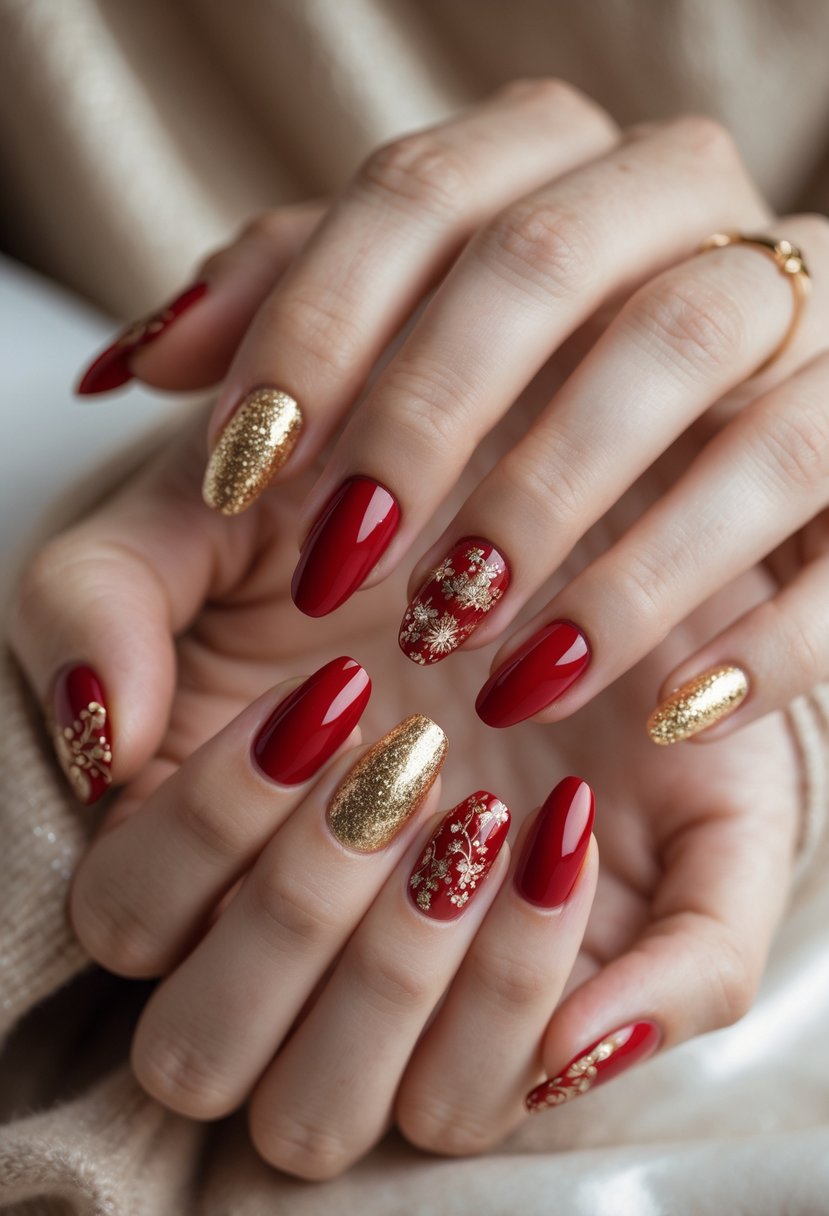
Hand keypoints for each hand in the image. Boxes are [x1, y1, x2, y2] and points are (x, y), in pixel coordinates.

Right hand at [10, 410, 800, 1177]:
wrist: (535, 523)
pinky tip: (565, 839)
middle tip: (412, 758)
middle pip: (203, 1054)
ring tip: (492, 809)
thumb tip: (99, 735)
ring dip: (403, 977)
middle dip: (303, 910)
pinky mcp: (501, 1016)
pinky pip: (477, 1098)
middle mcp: (266, 948)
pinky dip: (527, 995)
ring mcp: (381, 1001)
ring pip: (322, 1114)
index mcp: (181, 847)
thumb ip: (99, 598)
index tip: (333, 692)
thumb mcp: (213, 514)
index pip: (128, 920)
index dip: (211, 822)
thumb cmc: (366, 523)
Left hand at [78, 78, 828, 744]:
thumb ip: (263, 347)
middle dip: (439, 416)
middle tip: (356, 568)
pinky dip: (775, 633)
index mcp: (553, 176)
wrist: (664, 522)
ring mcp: (807, 336)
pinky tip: (673, 713)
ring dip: (600, 537)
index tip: (240, 471)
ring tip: (493, 659)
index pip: (420, 193)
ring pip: (722, 388)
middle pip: (560, 262)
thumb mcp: (352, 392)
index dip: (315, 325)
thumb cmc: (477, 454)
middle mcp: (689, 222)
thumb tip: (146, 356)